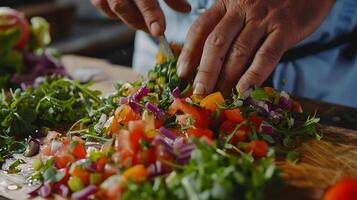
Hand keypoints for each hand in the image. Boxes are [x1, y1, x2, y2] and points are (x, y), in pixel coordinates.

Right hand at [91, 0, 190, 35]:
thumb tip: (186, 10)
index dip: (151, 15)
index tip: (159, 31)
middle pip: (122, 5)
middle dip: (140, 22)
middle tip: (156, 30)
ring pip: (113, 8)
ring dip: (130, 19)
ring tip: (145, 22)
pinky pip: (102, 5)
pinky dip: (116, 13)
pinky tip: (129, 12)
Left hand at [177, 0, 334, 95]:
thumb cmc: (270, 2)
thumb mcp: (242, 8)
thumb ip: (227, 29)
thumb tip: (208, 63)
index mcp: (226, 3)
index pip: (201, 29)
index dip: (189, 52)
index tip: (182, 73)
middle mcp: (242, 9)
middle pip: (216, 43)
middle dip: (205, 71)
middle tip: (199, 92)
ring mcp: (264, 18)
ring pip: (239, 51)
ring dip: (227, 78)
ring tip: (219, 97)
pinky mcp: (285, 28)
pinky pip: (266, 55)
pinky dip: (254, 74)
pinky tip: (244, 90)